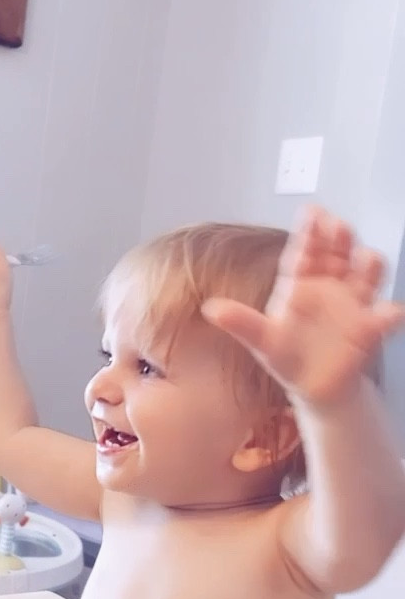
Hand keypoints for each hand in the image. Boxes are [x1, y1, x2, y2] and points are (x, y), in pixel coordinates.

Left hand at [201, 207, 404, 406]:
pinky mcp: (369, 325)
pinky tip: (390, 314)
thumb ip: (241, 323)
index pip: (304, 253)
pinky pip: (384, 317)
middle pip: (337, 254)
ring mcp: (351, 302)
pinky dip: (390, 314)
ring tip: (368, 259)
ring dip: (369, 264)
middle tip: (338, 226)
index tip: (311, 212)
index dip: (308, 233)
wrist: (314, 386)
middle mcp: (327, 286)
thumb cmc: (286, 357)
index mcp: (299, 283)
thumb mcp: (261, 340)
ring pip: (365, 275)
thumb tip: (211, 309)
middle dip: (339, 238)